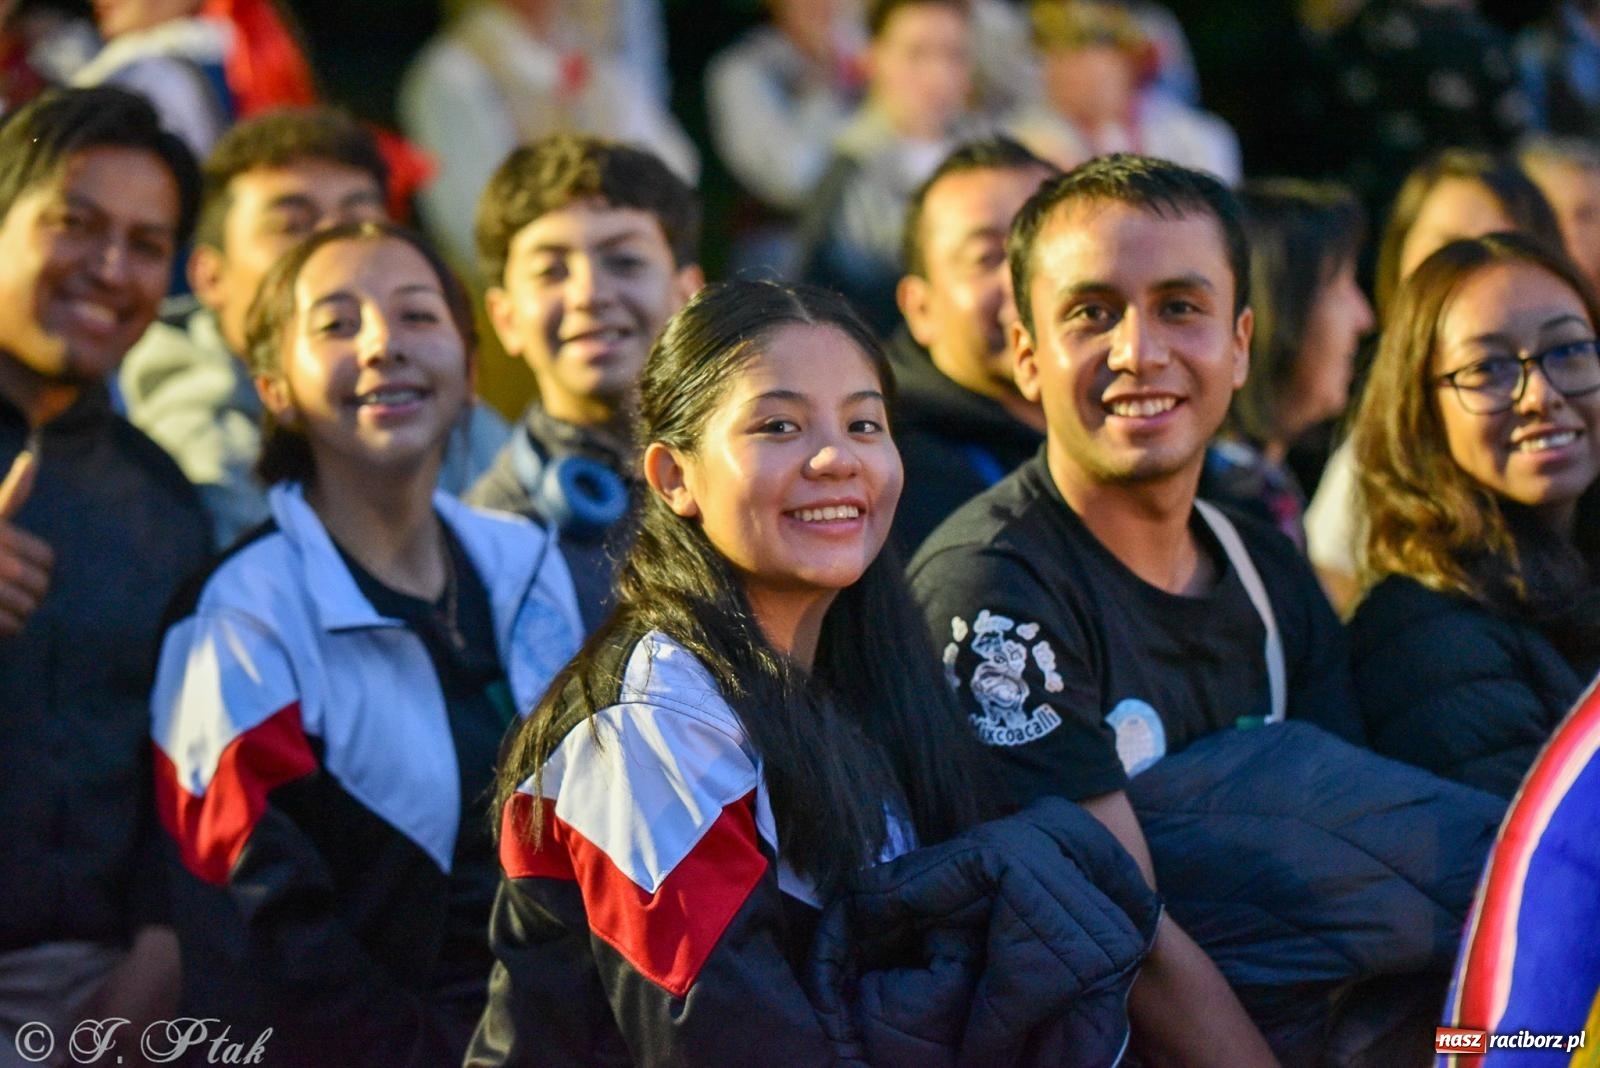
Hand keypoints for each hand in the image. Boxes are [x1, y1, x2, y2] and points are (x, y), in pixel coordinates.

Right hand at [0, 448, 52, 636]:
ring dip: (18, 612)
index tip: (22, 571)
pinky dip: (8, 628)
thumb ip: (12, 494)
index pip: (46, 559)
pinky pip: (12, 626)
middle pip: (40, 585)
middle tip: (8, 591)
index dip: (40, 569)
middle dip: (30, 593)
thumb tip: (33, 458)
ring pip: (28, 608)